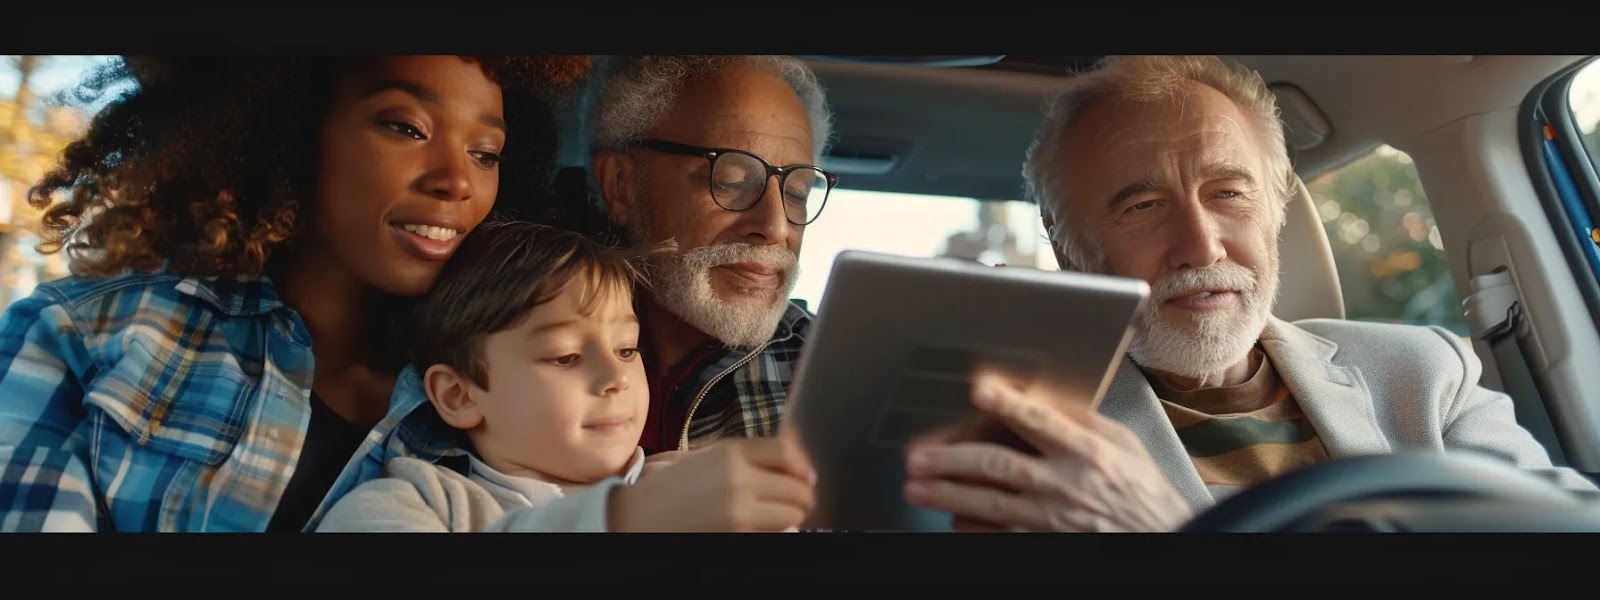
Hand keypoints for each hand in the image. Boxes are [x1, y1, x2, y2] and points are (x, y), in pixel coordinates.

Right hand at [609, 431, 815, 531]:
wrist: (635, 518)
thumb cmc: (669, 489)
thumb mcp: (706, 457)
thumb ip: (747, 454)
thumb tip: (794, 455)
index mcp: (730, 452)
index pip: (788, 453)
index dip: (803, 466)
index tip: (806, 475)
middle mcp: (739, 479)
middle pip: (798, 487)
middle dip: (799, 495)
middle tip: (792, 500)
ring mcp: (739, 511)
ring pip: (792, 514)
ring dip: (790, 515)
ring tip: (775, 515)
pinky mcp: (737, 536)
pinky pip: (774, 532)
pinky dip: (773, 531)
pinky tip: (757, 527)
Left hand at [902, 373, 1193, 531]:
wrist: (1164, 539)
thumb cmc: (1143, 491)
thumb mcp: (1124, 445)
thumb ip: (1082, 419)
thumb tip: (1038, 393)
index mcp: (1087, 452)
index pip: (1041, 421)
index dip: (1007, 404)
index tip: (977, 389)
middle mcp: (1067, 486)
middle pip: (1000, 467)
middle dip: (953, 459)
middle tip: (917, 456)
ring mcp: (1053, 521)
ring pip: (990, 506)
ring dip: (948, 496)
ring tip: (915, 487)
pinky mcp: (1047, 546)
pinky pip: (999, 539)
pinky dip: (970, 528)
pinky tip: (950, 517)